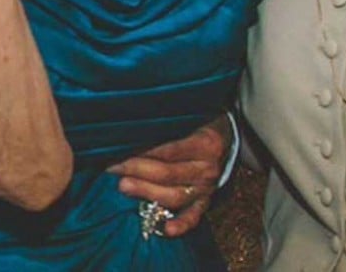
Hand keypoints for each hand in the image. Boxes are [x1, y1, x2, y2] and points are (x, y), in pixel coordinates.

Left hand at [107, 115, 232, 236]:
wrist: (230, 136)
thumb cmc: (204, 124)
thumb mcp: (193, 117)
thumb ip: (171, 125)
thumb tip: (136, 129)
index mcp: (205, 143)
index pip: (169, 150)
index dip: (144, 152)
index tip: (120, 150)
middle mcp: (207, 167)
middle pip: (168, 173)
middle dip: (138, 171)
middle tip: (115, 167)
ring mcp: (207, 187)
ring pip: (175, 196)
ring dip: (147, 193)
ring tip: (124, 186)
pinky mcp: (206, 200)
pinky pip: (195, 216)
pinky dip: (181, 224)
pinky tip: (166, 229)